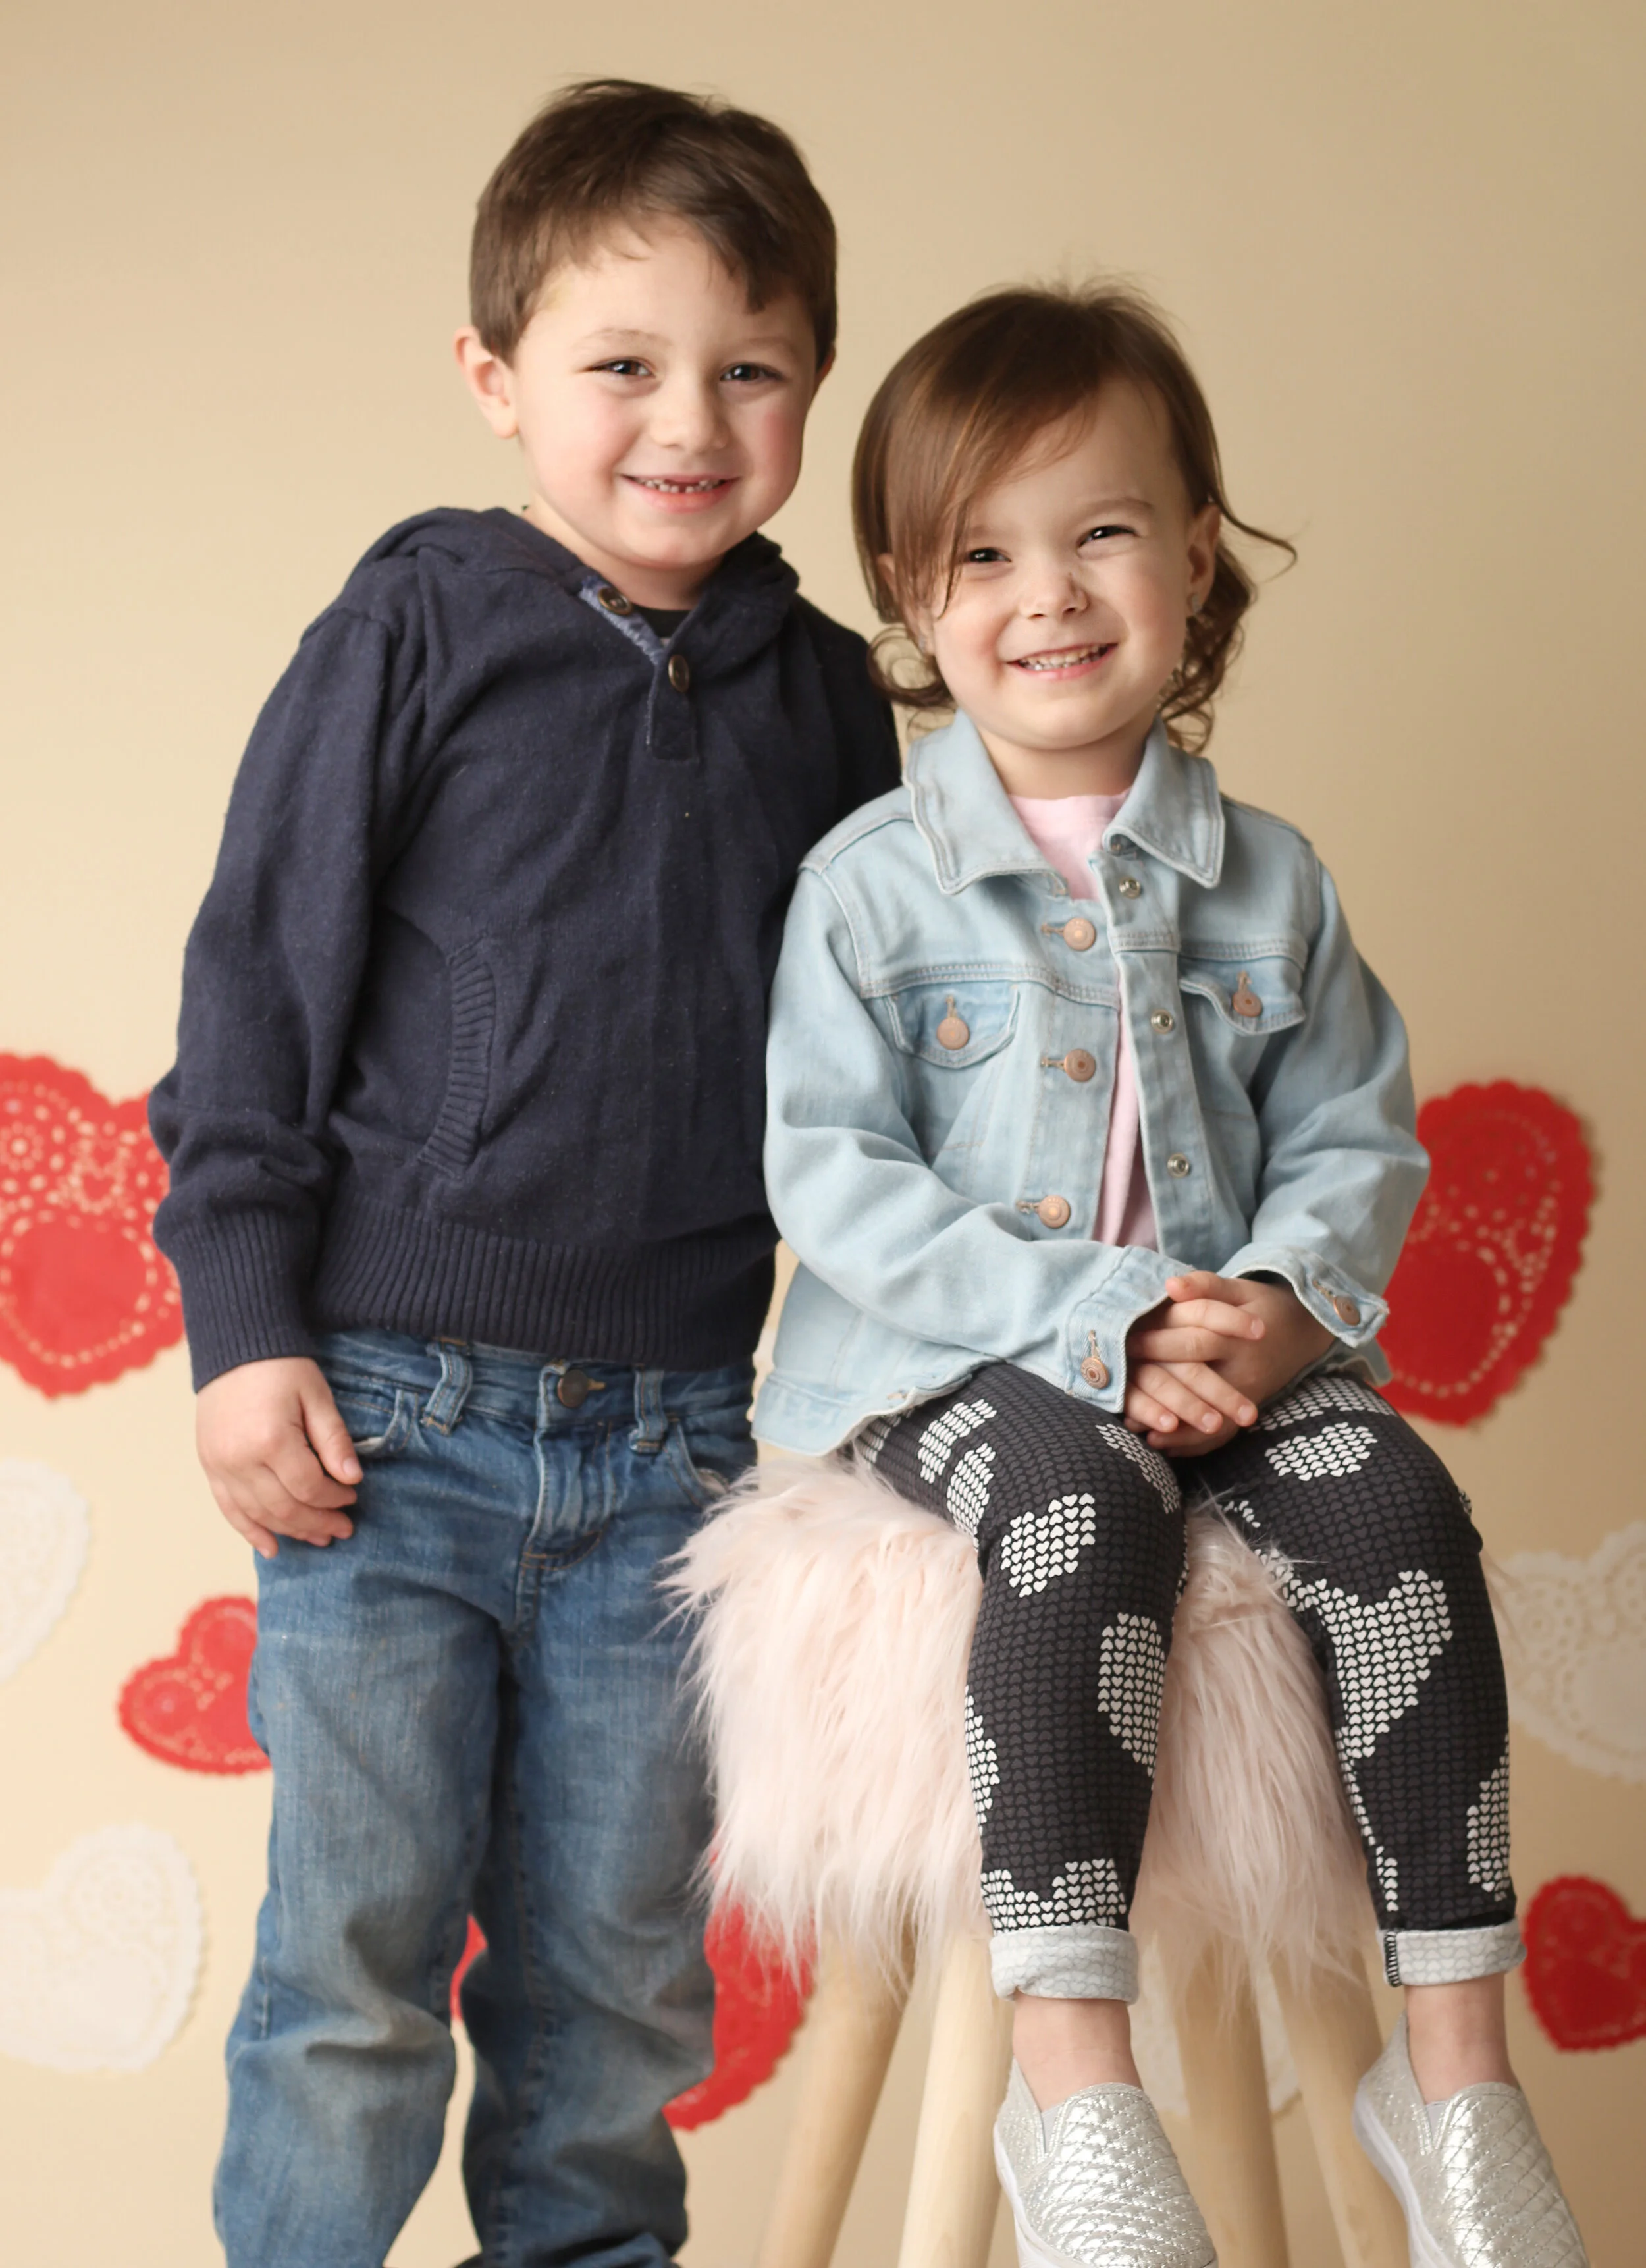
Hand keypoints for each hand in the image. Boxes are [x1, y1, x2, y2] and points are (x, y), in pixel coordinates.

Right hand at [195, 1357, 361, 1558]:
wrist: (234, 1346)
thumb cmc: (281, 1367)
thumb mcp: (316, 1396)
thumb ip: (333, 1440)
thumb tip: (353, 1479)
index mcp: (271, 1440)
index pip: (309, 1487)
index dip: (335, 1499)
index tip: (353, 1497)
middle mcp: (240, 1459)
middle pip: (284, 1508)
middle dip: (318, 1522)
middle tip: (343, 1529)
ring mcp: (219, 1465)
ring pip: (258, 1514)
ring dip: (290, 1531)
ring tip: (318, 1538)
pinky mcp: (209, 1465)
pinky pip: (228, 1508)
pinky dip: (249, 1530)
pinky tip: (270, 1547)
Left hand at [1123, 1277, 1264, 1451]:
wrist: (1302, 1331)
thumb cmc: (1260, 1306)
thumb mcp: (1237, 1289)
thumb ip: (1204, 1285)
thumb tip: (1170, 1284)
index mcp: (1239, 1338)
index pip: (1196, 1342)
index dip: (1160, 1343)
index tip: (1126, 1342)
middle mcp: (1245, 1370)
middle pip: (1199, 1383)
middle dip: (1158, 1387)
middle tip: (1121, 1387)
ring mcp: (1246, 1395)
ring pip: (1209, 1418)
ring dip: (1171, 1427)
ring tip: (1133, 1425)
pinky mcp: (1244, 1411)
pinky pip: (1219, 1435)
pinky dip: (1189, 1443)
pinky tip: (1159, 1444)